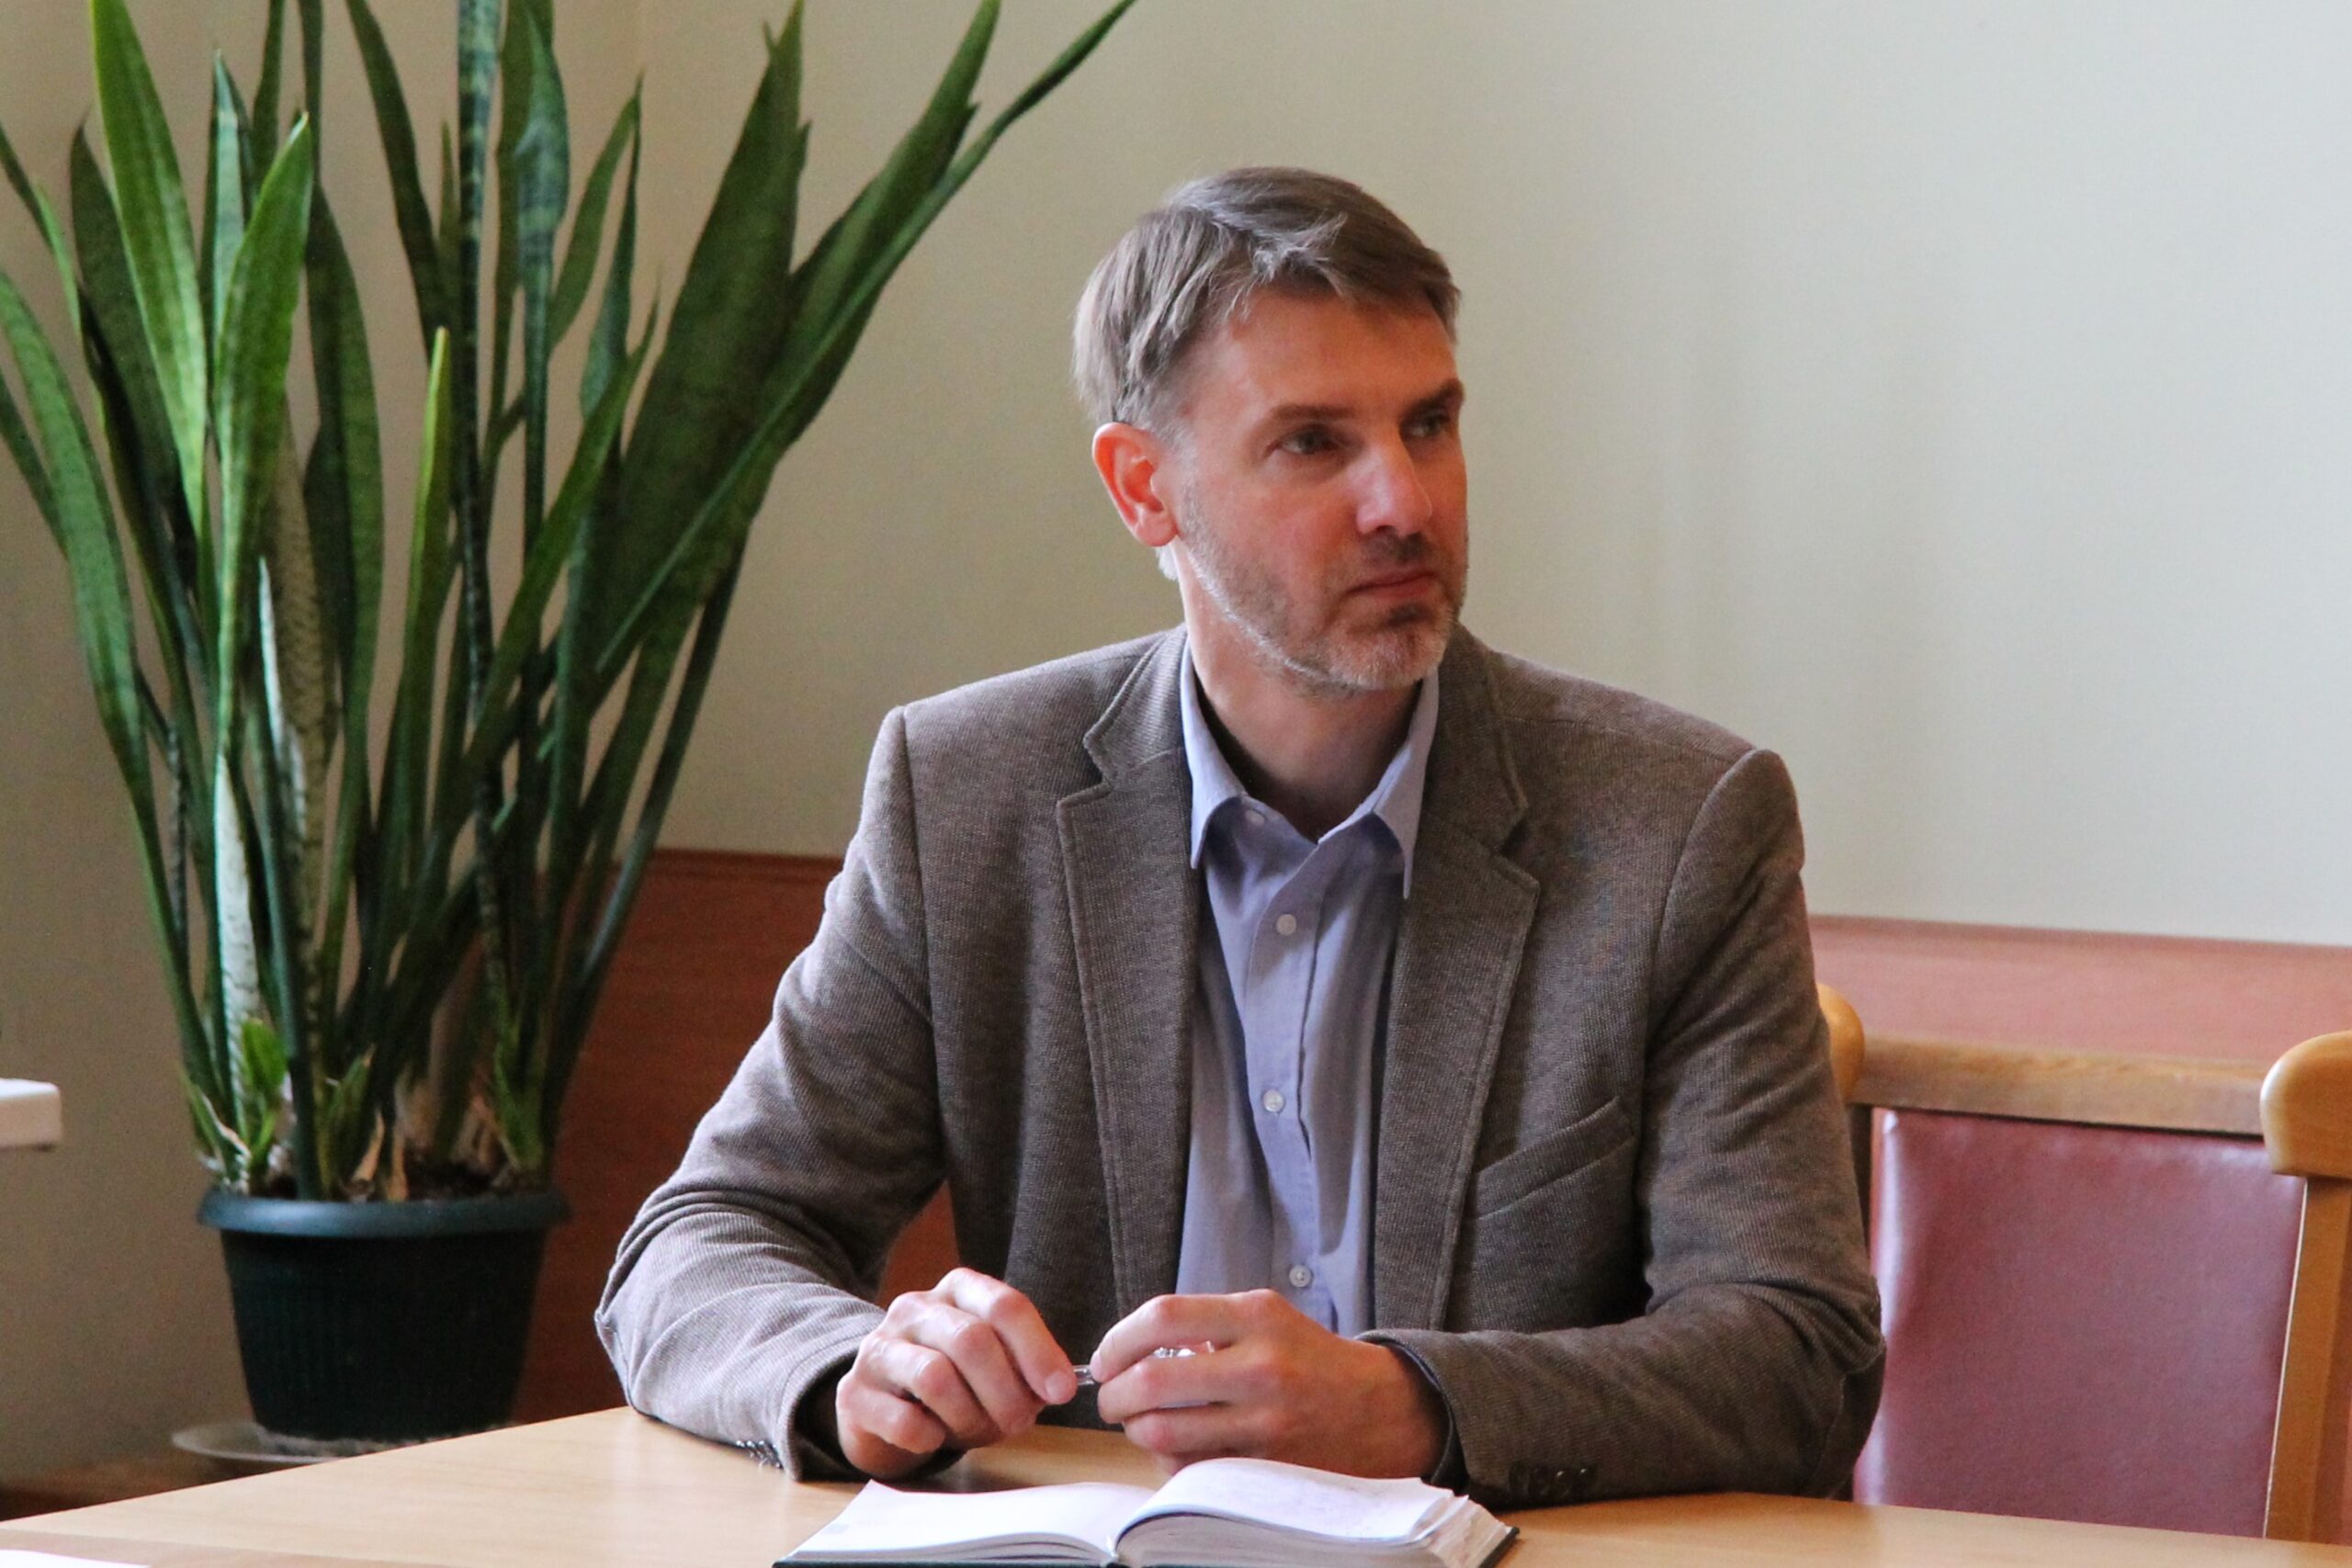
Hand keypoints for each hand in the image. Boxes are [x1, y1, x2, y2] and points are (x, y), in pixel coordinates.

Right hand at [834, 1268, 1078, 1478]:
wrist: (882, 1410)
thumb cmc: (955, 1385)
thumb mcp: (996, 1368)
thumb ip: (1026, 1370)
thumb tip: (1056, 1386)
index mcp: (959, 1290)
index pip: (1005, 1305)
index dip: (1039, 1350)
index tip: (1061, 1391)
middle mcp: (915, 1308)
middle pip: (972, 1340)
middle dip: (1005, 1391)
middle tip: (1019, 1422)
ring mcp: (878, 1346)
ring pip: (936, 1377)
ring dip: (969, 1416)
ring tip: (976, 1431)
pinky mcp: (854, 1392)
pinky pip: (902, 1420)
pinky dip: (929, 1437)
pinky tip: (933, 1438)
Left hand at [1090, 1290, 1445, 1476]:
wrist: (1376, 1409)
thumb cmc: (1307, 1359)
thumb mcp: (1266, 1317)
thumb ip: (1205, 1325)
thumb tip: (1131, 1349)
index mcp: (1257, 1316)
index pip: (1163, 1317)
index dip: (1118, 1339)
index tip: (1107, 1358)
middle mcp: (1261, 1365)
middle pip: (1151, 1380)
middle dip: (1115, 1394)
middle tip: (1112, 1397)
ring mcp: (1265, 1421)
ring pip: (1163, 1432)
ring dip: (1135, 1430)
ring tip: (1139, 1422)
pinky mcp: (1266, 1466)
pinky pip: (1191, 1467)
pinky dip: (1169, 1459)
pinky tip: (1176, 1446)